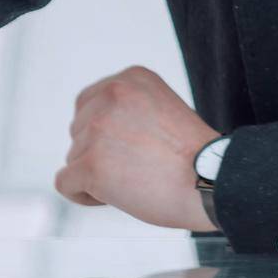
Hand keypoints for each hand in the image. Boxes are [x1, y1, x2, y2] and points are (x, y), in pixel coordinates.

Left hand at [54, 66, 218, 230]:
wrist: (212, 182)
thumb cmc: (194, 157)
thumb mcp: (161, 109)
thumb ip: (128, 110)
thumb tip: (92, 129)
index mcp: (130, 79)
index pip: (88, 104)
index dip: (104, 133)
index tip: (132, 148)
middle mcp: (110, 95)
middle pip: (79, 131)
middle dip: (100, 154)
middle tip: (138, 168)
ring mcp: (97, 129)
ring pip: (74, 158)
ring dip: (97, 175)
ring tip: (136, 182)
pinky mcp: (90, 163)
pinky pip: (65, 183)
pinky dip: (83, 195)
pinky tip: (111, 198)